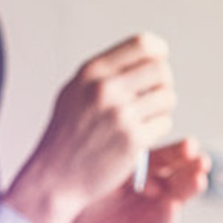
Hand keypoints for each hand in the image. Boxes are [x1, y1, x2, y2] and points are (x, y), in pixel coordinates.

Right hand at [4, 33, 175, 222]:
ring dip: (162, 108)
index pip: (142, 45)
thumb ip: (104, 72)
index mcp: (92, 72)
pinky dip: (157, 129)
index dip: (158, 53)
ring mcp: (120, 115)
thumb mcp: (75, 91)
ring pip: (167, 97)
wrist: (54, 177)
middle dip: (163, 83)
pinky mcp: (132, 140)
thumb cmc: (65, 136)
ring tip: (145, 118)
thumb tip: (145, 52)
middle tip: (154, 97)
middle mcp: (106, 89)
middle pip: (161, 70)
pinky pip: (164, 123)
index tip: (159, 61)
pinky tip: (141, 136)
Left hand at [63, 139, 209, 222]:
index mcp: (140, 167)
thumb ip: (113, 134)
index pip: (168, 157)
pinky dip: (167, 217)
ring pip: (175, 198)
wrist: (57, 214)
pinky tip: (172, 207)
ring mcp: (145, 209)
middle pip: (178, 176)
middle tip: (200, 160)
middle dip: (192, 168)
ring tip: (198, 179)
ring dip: (188, 189)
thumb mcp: (95, 154)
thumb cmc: (74, 183)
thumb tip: (124, 102)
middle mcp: (148, 187)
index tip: (190, 143)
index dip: (181, 152)